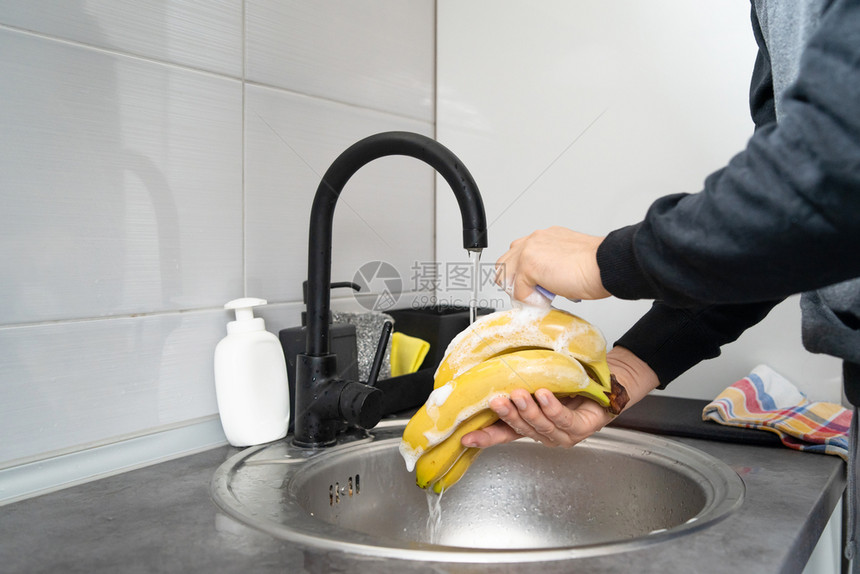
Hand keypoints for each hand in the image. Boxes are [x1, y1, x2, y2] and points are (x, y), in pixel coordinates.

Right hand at [461, 346, 659, 448]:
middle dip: (508, 414)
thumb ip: (517, 386)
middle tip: (498, 400)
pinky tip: (544, 395)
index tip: (467, 438)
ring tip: (520, 393)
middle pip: (521, 428)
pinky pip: (563, 419)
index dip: (485, 437)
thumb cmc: (570, 383)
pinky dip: (552, 407)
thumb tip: (489, 374)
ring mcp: (564, 435)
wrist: (606, 382)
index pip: (504, 434)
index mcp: (531, 426)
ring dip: (529, 410)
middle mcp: (545, 434)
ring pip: (541, 425)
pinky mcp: (582, 428)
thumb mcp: (538, 384)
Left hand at [495, 226, 609, 303]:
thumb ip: (549, 268)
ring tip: (539, 298)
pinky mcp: (528, 265)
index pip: (516, 256)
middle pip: (505, 265)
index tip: (532, 288)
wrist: (605, 264)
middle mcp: (534, 240)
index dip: (521, 276)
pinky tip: (546, 299)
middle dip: (515, 284)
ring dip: (520, 291)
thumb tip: (541, 286)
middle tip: (533, 295)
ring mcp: (529, 250)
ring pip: (506, 277)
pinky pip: (518, 291)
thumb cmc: (596, 266)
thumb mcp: (567, 262)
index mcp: (544, 238)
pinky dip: (530, 300)